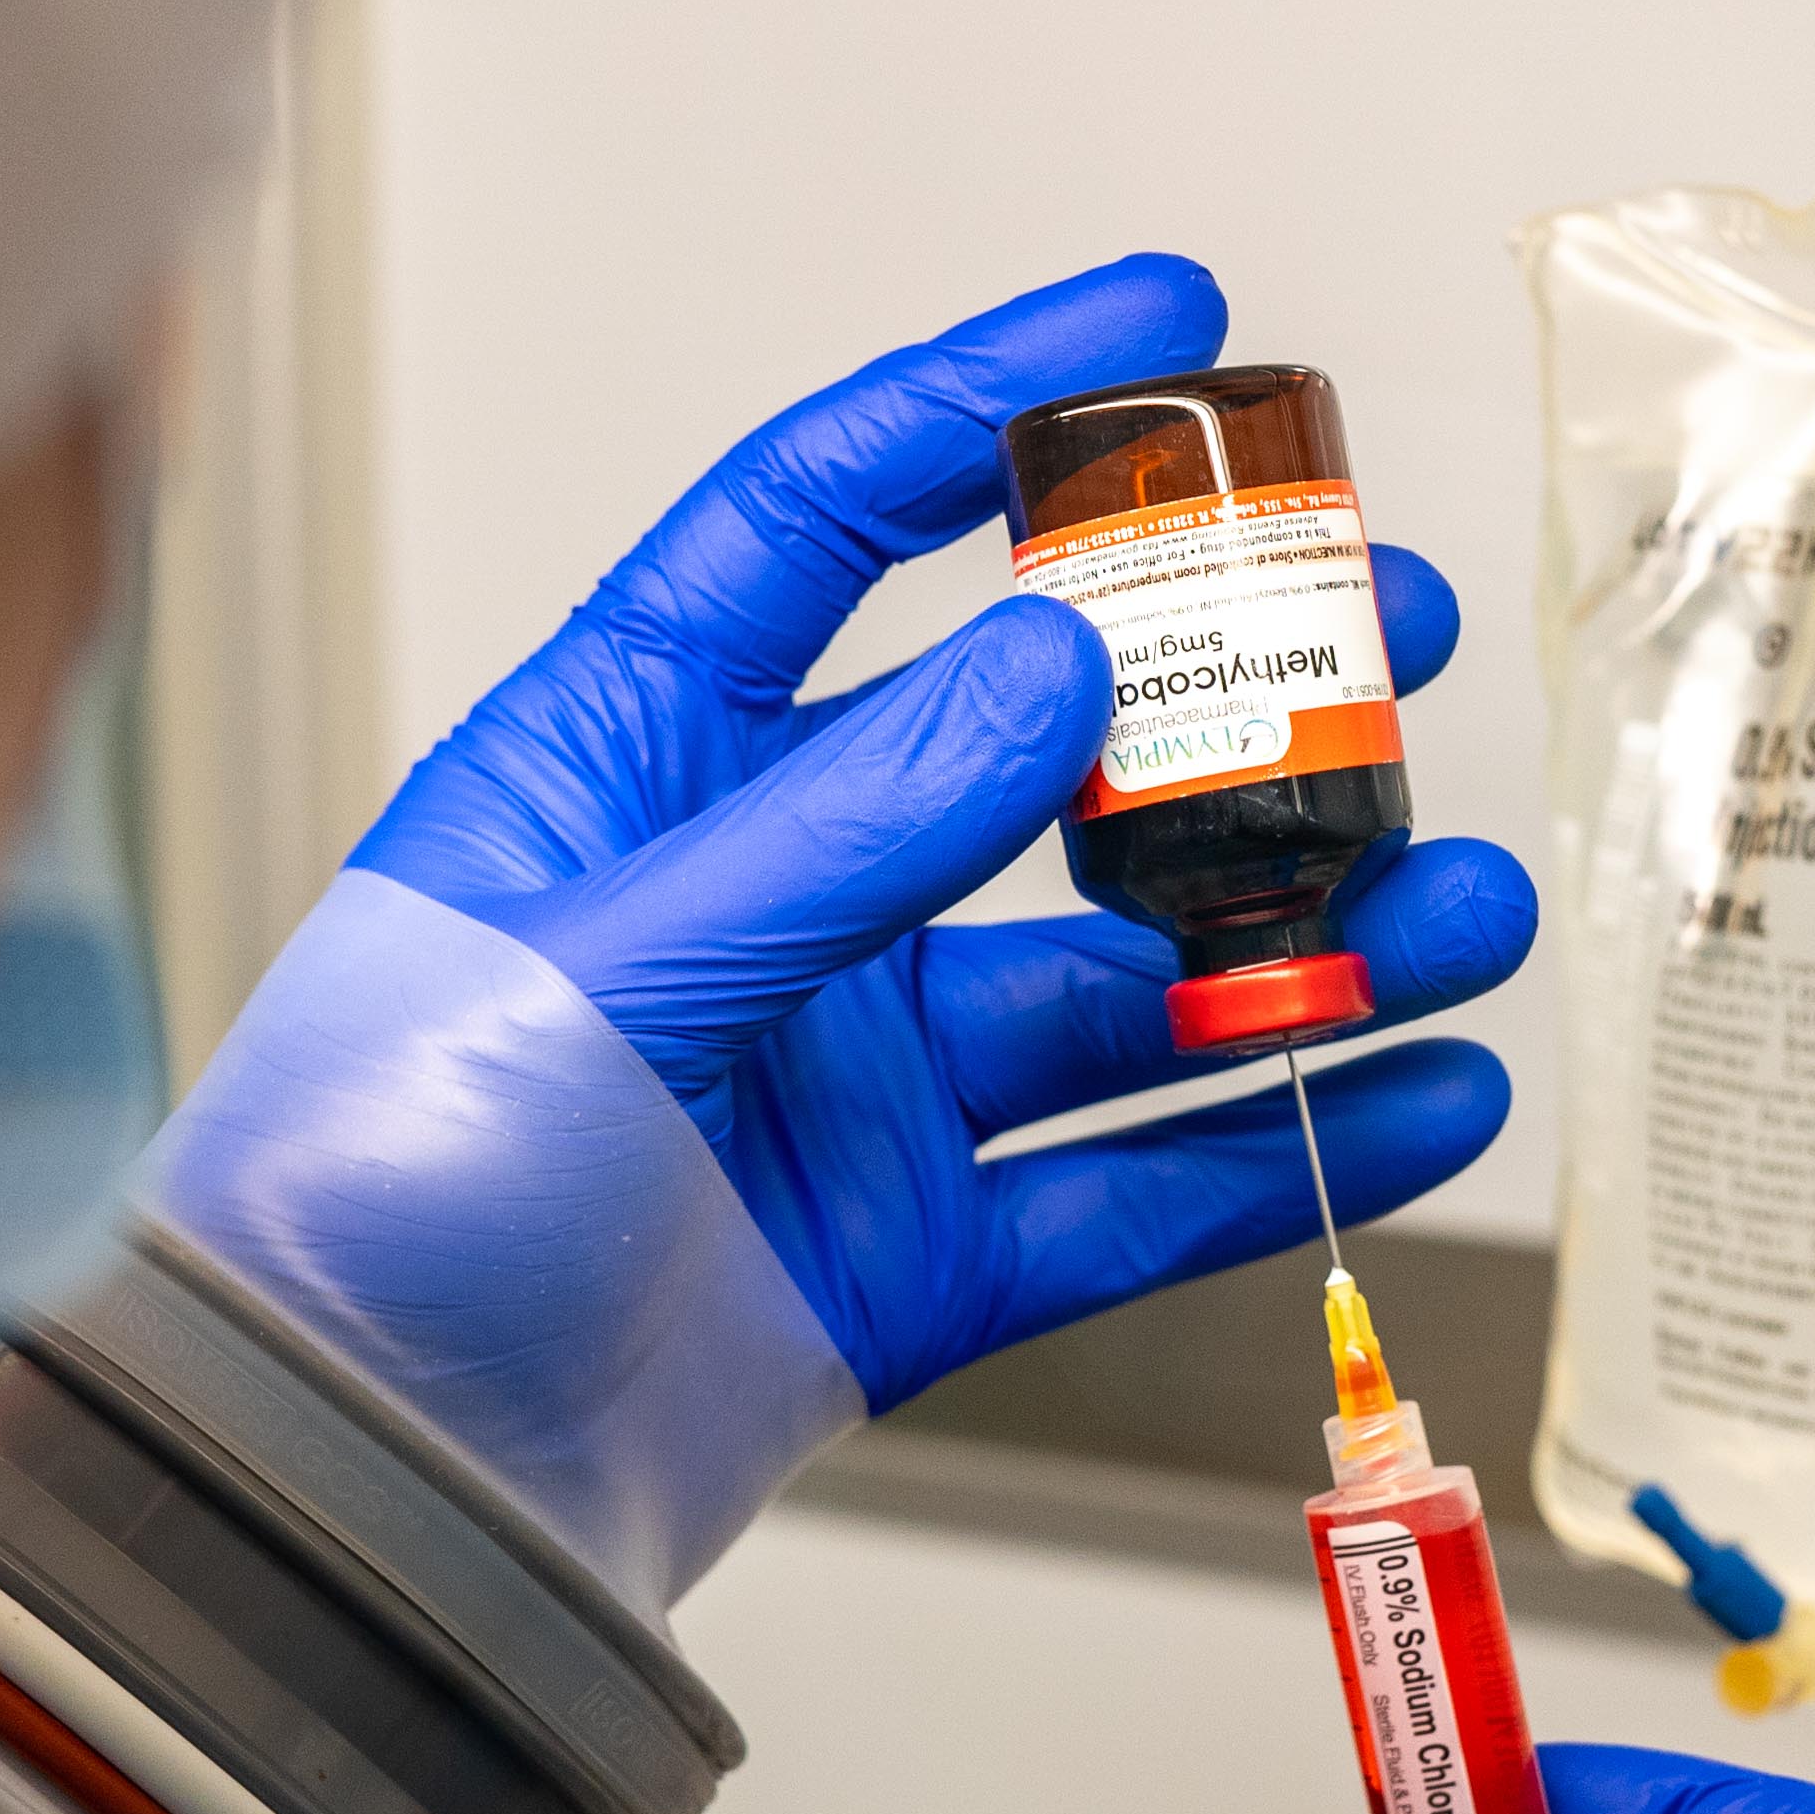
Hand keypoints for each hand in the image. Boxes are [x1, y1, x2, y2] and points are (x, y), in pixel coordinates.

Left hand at [351, 250, 1532, 1411]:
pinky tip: (1427, 1091)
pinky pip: (1126, 1185)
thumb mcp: (603, 968)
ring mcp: (841, 1076)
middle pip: (1030, 742)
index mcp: (632, 760)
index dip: (991, 404)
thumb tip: (1057, 663)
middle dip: (1221, 685)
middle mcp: (759, 894)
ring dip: (1298, 935)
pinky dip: (1276, 1140)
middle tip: (1393, 633)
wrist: (348, 1487)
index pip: (819, 519)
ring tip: (1466, 898)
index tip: (1169, 326)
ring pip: (1117, 974)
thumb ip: (845, 827)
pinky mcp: (904, 1251)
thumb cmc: (372, 1194)